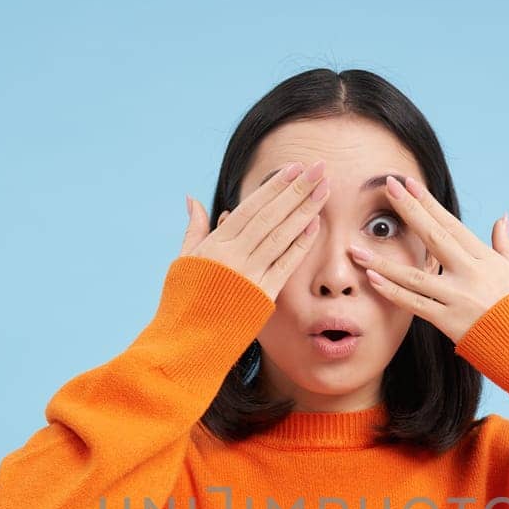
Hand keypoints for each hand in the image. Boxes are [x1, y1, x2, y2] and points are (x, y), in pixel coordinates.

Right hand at [180, 159, 330, 302]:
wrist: (188, 340)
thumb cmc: (184, 299)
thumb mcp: (184, 259)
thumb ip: (194, 228)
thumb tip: (192, 199)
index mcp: (216, 244)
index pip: (251, 207)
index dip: (275, 186)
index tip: (294, 168)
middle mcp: (235, 256)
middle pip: (271, 216)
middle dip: (297, 190)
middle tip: (319, 168)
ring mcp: (251, 275)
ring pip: (282, 236)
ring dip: (305, 211)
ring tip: (323, 191)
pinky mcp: (264, 295)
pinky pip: (286, 264)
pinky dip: (301, 244)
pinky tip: (315, 225)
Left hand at [346, 176, 508, 343]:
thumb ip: (507, 245)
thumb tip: (501, 218)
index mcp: (486, 259)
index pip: (451, 224)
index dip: (427, 202)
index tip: (408, 184)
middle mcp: (470, 274)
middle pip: (432, 237)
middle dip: (408, 210)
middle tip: (386, 187)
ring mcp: (458, 298)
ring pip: (413, 275)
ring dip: (381, 261)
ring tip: (355, 247)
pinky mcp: (450, 323)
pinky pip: (414, 305)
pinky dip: (391, 292)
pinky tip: (371, 278)